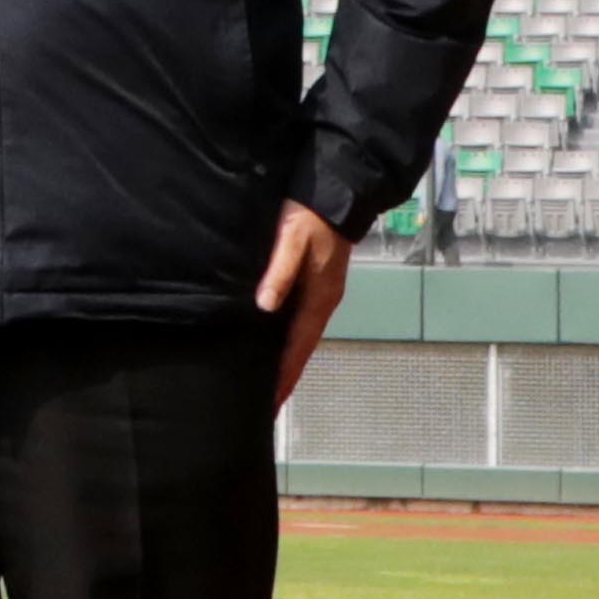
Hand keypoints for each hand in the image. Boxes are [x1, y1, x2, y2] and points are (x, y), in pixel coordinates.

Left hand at [256, 200, 354, 408]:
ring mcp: (321, 296)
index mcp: (319, 300)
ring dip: (286, 359)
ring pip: (300, 337)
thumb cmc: (310, 217)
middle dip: (285, 375)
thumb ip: (279, 272)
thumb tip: (264, 306)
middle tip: (267, 402)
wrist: (334, 196)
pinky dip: (287, 339)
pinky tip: (272, 343)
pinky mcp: (315, 285)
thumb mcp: (291, 240)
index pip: (298, 347)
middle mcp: (322, 304)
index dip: (285, 374)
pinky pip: (299, 321)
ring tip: (267, 381)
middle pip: (301, 349)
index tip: (273, 401)